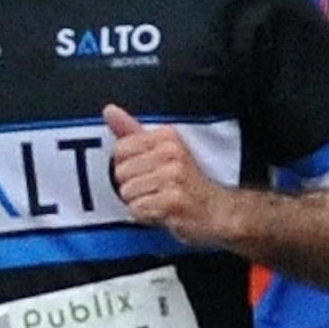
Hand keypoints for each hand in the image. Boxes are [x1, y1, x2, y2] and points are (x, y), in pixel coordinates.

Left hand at [102, 105, 223, 239]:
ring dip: (139, 203)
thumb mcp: (163, 152)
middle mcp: (171, 153)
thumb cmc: (188, 184)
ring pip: (127, 193)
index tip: (147, 172)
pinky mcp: (173, 200)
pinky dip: (146, 216)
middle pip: (120, 173)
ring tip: (160, 200)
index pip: (119, 150)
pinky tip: (163, 211)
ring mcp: (173, 176)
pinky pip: (137, 209)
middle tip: (156, 189)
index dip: (127, 167)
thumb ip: (133, 132)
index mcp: (167, 137)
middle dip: (133, 187)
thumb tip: (110, 111)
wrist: (218, 211)